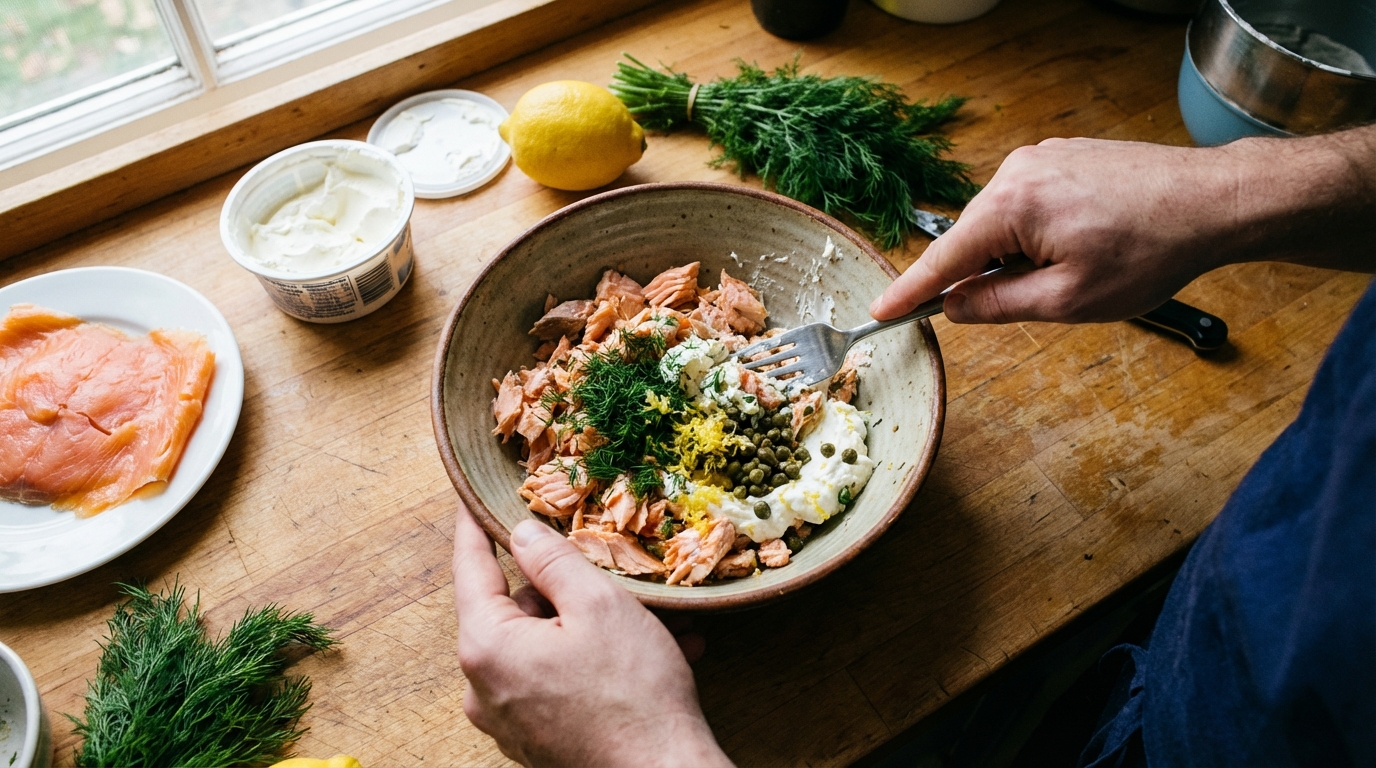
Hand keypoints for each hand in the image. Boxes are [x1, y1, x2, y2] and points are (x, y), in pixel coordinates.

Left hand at [452, 506, 731, 767]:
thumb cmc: (631, 693)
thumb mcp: (598, 604)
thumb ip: (553, 559)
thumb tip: (521, 532)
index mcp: (486, 646)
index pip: (470, 567)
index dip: (475, 524)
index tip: (472, 494)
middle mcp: (484, 687)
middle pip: (516, 609)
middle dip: (566, 587)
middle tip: (614, 573)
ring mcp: (510, 719)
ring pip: (546, 645)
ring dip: (596, 626)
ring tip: (657, 622)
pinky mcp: (538, 739)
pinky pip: (560, 681)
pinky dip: (598, 662)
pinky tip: (657, 653)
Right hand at [871, 130, 1375, 324]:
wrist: (1214, 202)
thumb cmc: (1150, 251)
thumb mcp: (1068, 300)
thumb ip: (999, 305)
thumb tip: (954, 307)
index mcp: (1011, 206)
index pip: (943, 259)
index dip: (909, 291)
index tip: (879, 312)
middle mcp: (1016, 171)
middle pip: (972, 239)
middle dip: (986, 276)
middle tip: (1036, 301)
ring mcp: (1041, 158)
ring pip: (1002, 222)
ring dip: (1019, 254)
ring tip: (1078, 270)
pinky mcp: (1063, 156)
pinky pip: (1027, 203)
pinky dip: (1037, 232)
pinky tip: (1082, 246)